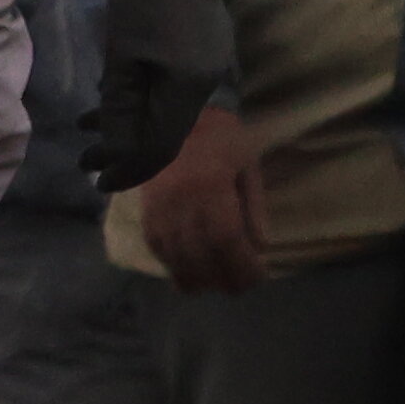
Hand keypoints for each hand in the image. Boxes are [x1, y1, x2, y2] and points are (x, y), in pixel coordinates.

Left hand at [92, 0, 235, 189]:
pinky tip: (114, 100)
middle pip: (166, 133)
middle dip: (124, 150)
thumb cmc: (142, 3)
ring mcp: (208, 68)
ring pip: (167, 112)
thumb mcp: (121, 57)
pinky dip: (144, 102)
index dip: (130, 169)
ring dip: (129, 125)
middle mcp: (206, 85)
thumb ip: (119, 107)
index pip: (161, 146)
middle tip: (85, 162)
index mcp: (189, 89)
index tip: (99, 183)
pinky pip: (172, 92)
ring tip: (88, 130)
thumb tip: (115, 149)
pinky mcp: (203, 52)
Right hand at [138, 95, 277, 295]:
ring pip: (174, 256)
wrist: (172, 115)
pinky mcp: (144, 209)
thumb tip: (259, 247)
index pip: (226, 239)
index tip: (257, 278)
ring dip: (195, 278)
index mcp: (210, 186)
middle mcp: (180, 201)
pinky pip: (156, 246)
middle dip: (221, 277)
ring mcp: (158, 207)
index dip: (241, 265)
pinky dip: (172, 264)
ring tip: (214, 285)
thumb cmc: (219, 137)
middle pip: (200, 254)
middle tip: (238, 288)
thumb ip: (253, 206)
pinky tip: (187, 272)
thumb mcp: (246, 164)